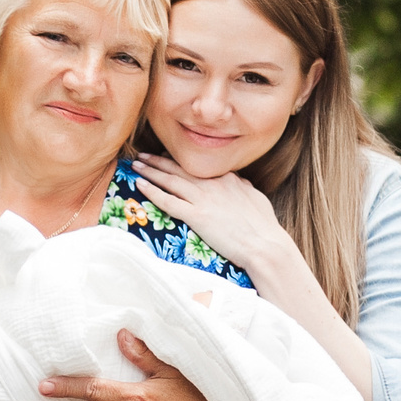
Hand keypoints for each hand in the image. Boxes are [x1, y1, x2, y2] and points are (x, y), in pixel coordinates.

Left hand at [130, 153, 292, 277]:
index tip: (167, 158)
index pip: (198, 166)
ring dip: (151, 171)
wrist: (264, 244)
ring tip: (136, 165)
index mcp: (227, 178)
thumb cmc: (264, 226)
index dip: (180, 161)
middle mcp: (212, 184)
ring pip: (170, 181)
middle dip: (158, 161)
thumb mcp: (256, 199)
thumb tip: (239, 181)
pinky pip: (168, 201)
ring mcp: (203, 199)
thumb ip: (244, 188)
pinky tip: (140, 185)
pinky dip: (152, 192)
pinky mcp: (196, 216)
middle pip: (180, 168)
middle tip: (143, 156)